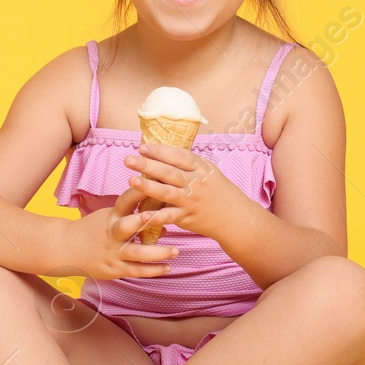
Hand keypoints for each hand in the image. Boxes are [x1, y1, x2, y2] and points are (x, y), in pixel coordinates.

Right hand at [63, 180, 180, 280]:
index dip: (139, 192)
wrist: (66, 248)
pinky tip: (168, 267)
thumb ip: (136, 217)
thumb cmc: (93, 229)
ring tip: (176, 251)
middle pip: (127, 226)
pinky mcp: (114, 269)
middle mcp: (112, 233)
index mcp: (112, 215)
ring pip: (137, 253)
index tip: (156, 183)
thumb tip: (164, 221)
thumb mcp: (110, 217)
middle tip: (162, 216)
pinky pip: (137, 271)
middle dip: (144, 221)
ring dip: (158, 252)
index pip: (125, 200)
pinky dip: (153, 270)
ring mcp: (113, 252)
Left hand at [124, 140, 249, 241]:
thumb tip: (159, 152)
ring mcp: (190, 200)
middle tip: (128, 159)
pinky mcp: (186, 217)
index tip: (142, 147)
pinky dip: (156, 217)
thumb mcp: (207, 171)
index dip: (160, 151)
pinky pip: (169, 216)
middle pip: (169, 172)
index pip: (178, 156)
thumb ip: (186, 164)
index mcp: (201, 167)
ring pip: (167, 192)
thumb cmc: (216, 190)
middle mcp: (195, 183)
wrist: (235, 217)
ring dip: (148, 187)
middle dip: (147, 165)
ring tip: (131, 180)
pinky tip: (142, 215)